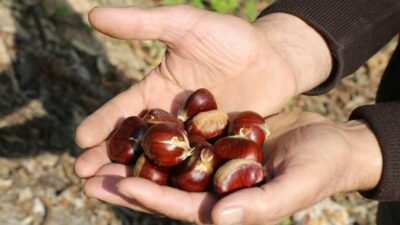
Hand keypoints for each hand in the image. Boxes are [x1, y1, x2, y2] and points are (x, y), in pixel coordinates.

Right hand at [75, 5, 331, 176]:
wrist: (275, 57)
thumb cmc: (231, 38)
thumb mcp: (184, 25)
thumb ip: (142, 23)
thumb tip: (92, 15)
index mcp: (159, 92)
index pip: (125, 110)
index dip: (103, 123)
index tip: (79, 139)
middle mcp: (172, 119)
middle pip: (137, 142)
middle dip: (111, 159)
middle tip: (84, 178)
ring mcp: (195, 138)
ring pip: (163, 160)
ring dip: (140, 175)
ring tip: (117, 191)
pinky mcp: (219, 151)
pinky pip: (197, 167)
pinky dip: (180, 180)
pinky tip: (166, 196)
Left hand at [79, 111, 381, 224]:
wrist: (332, 141)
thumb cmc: (320, 169)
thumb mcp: (296, 187)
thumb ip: (260, 206)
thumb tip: (219, 220)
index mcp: (229, 207)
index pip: (183, 207)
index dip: (152, 198)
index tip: (120, 184)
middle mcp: (215, 189)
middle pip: (165, 188)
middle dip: (127, 183)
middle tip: (87, 175)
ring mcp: (214, 164)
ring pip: (168, 162)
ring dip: (137, 156)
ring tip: (101, 150)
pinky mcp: (218, 140)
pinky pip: (185, 136)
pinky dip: (162, 131)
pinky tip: (138, 120)